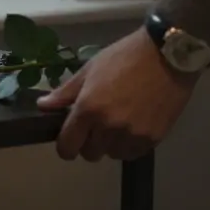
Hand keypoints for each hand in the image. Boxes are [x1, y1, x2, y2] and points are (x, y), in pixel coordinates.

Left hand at [36, 28, 197, 161]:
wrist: (167, 54)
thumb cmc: (125, 57)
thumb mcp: (90, 69)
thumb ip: (65, 92)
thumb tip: (42, 106)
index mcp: (88, 109)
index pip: (67, 146)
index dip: (65, 146)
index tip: (70, 139)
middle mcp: (108, 127)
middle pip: (90, 154)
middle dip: (89, 142)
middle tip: (96, 125)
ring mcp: (132, 135)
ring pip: (112, 155)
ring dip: (110, 144)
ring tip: (118, 123)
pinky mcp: (153, 139)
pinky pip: (133, 153)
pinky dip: (130, 145)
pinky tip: (134, 126)